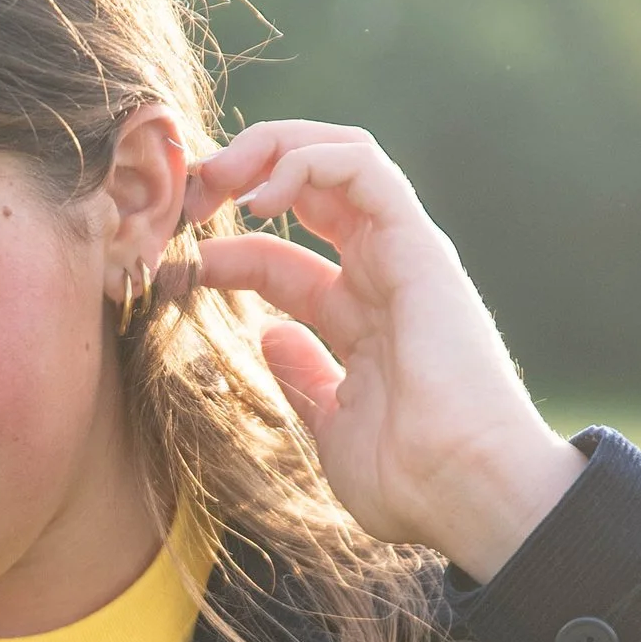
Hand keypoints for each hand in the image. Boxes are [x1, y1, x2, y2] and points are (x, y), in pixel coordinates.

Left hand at [182, 119, 583, 578]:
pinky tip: (259, 196)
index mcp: (363, 320)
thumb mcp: (334, 428)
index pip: (282, 262)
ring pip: (339, 156)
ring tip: (214, 179)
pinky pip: (362, 168)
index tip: (175, 268)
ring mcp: (403, 255)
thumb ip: (305, 377)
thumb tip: (272, 339)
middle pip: (312, 189)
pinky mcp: (417, 244)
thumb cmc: (411, 480)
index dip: (227, 254)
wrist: (465, 492)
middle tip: (186, 198)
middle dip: (241, 176)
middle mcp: (383, 277)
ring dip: (268, 149)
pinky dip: (305, 160)